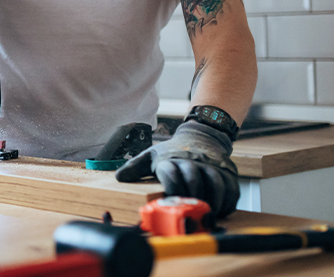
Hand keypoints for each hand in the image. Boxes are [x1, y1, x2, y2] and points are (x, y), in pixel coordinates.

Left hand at [115, 120, 239, 216]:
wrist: (201, 136)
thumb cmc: (172, 151)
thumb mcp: (152, 155)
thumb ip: (135, 167)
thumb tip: (119, 177)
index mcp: (171, 159)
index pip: (170, 172)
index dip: (171, 187)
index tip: (170, 201)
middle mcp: (192, 161)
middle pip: (194, 178)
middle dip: (192, 196)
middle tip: (190, 214)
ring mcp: (211, 166)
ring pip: (216, 183)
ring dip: (213, 201)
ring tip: (208, 215)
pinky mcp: (227, 171)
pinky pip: (232, 187)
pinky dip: (228, 202)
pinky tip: (221, 211)